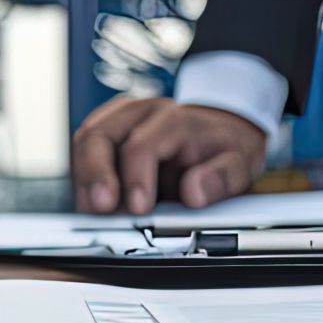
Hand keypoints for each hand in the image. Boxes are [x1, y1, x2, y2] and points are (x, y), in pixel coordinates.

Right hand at [73, 98, 268, 213]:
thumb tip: (193, 193)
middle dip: (94, 174)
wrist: (219, 127)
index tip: (137, 207)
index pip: (141, 145)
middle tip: (100, 210)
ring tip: (92, 210)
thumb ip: (220, 179)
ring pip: (85, 138)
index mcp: (174, 119)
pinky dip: (83, 174)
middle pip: (100, 134)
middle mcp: (142, 112)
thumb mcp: (239, 165)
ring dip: (84, 177)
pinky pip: (83, 146)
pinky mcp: (108, 128)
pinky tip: (91, 197)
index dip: (134, 177)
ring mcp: (121, 117)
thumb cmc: (223, 148)